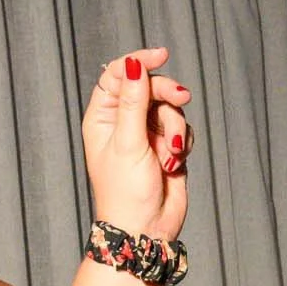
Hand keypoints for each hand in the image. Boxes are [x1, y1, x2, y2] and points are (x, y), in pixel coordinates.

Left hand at [82, 48, 192, 241]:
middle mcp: (124, 122)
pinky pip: (183, 129)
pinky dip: (183, 143)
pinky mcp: (167, 148)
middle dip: (167, 95)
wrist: (146, 230)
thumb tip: (135, 65)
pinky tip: (174, 163)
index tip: (160, 55)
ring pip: (171, 109)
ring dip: (175, 129)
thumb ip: (134, 101)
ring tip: (169, 155)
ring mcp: (147, 135)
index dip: (139, 62)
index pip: (119, 74)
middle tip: (182, 99)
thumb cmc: (126, 193)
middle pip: (150, 87)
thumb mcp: (129, 142)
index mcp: (103, 117)